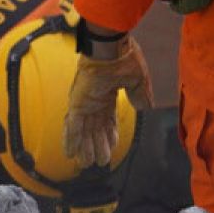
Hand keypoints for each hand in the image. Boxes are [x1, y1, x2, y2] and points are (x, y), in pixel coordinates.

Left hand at [63, 37, 152, 165]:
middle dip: (95, 147)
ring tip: (83, 164)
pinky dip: (71, 140)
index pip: (108, 121)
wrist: (110, 48)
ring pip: (84, 132)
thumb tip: (144, 108)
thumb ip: (140, 95)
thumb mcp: (138, 80)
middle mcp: (95, 101)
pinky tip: (69, 154)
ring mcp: (84, 103)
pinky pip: (72, 127)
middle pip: (95, 130)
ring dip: (83, 149)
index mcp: (108, 95)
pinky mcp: (77, 104)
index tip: (110, 149)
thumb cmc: (124, 58)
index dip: (109, 136)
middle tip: (95, 163)